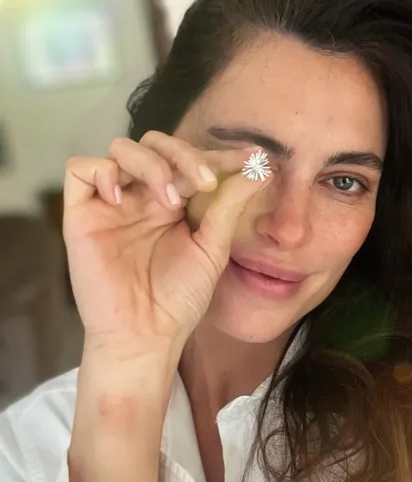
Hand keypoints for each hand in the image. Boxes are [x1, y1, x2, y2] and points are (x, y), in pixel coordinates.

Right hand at [63, 131, 270, 348]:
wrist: (146, 336)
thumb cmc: (178, 299)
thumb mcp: (212, 248)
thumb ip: (230, 206)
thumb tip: (261, 169)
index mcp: (174, 203)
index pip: (191, 161)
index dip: (219, 154)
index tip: (250, 157)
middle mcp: (142, 197)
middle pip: (155, 144)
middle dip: (184, 154)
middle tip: (206, 181)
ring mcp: (112, 204)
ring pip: (121, 149)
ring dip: (151, 164)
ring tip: (171, 201)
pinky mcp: (82, 214)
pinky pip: (80, 170)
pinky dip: (101, 172)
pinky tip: (123, 199)